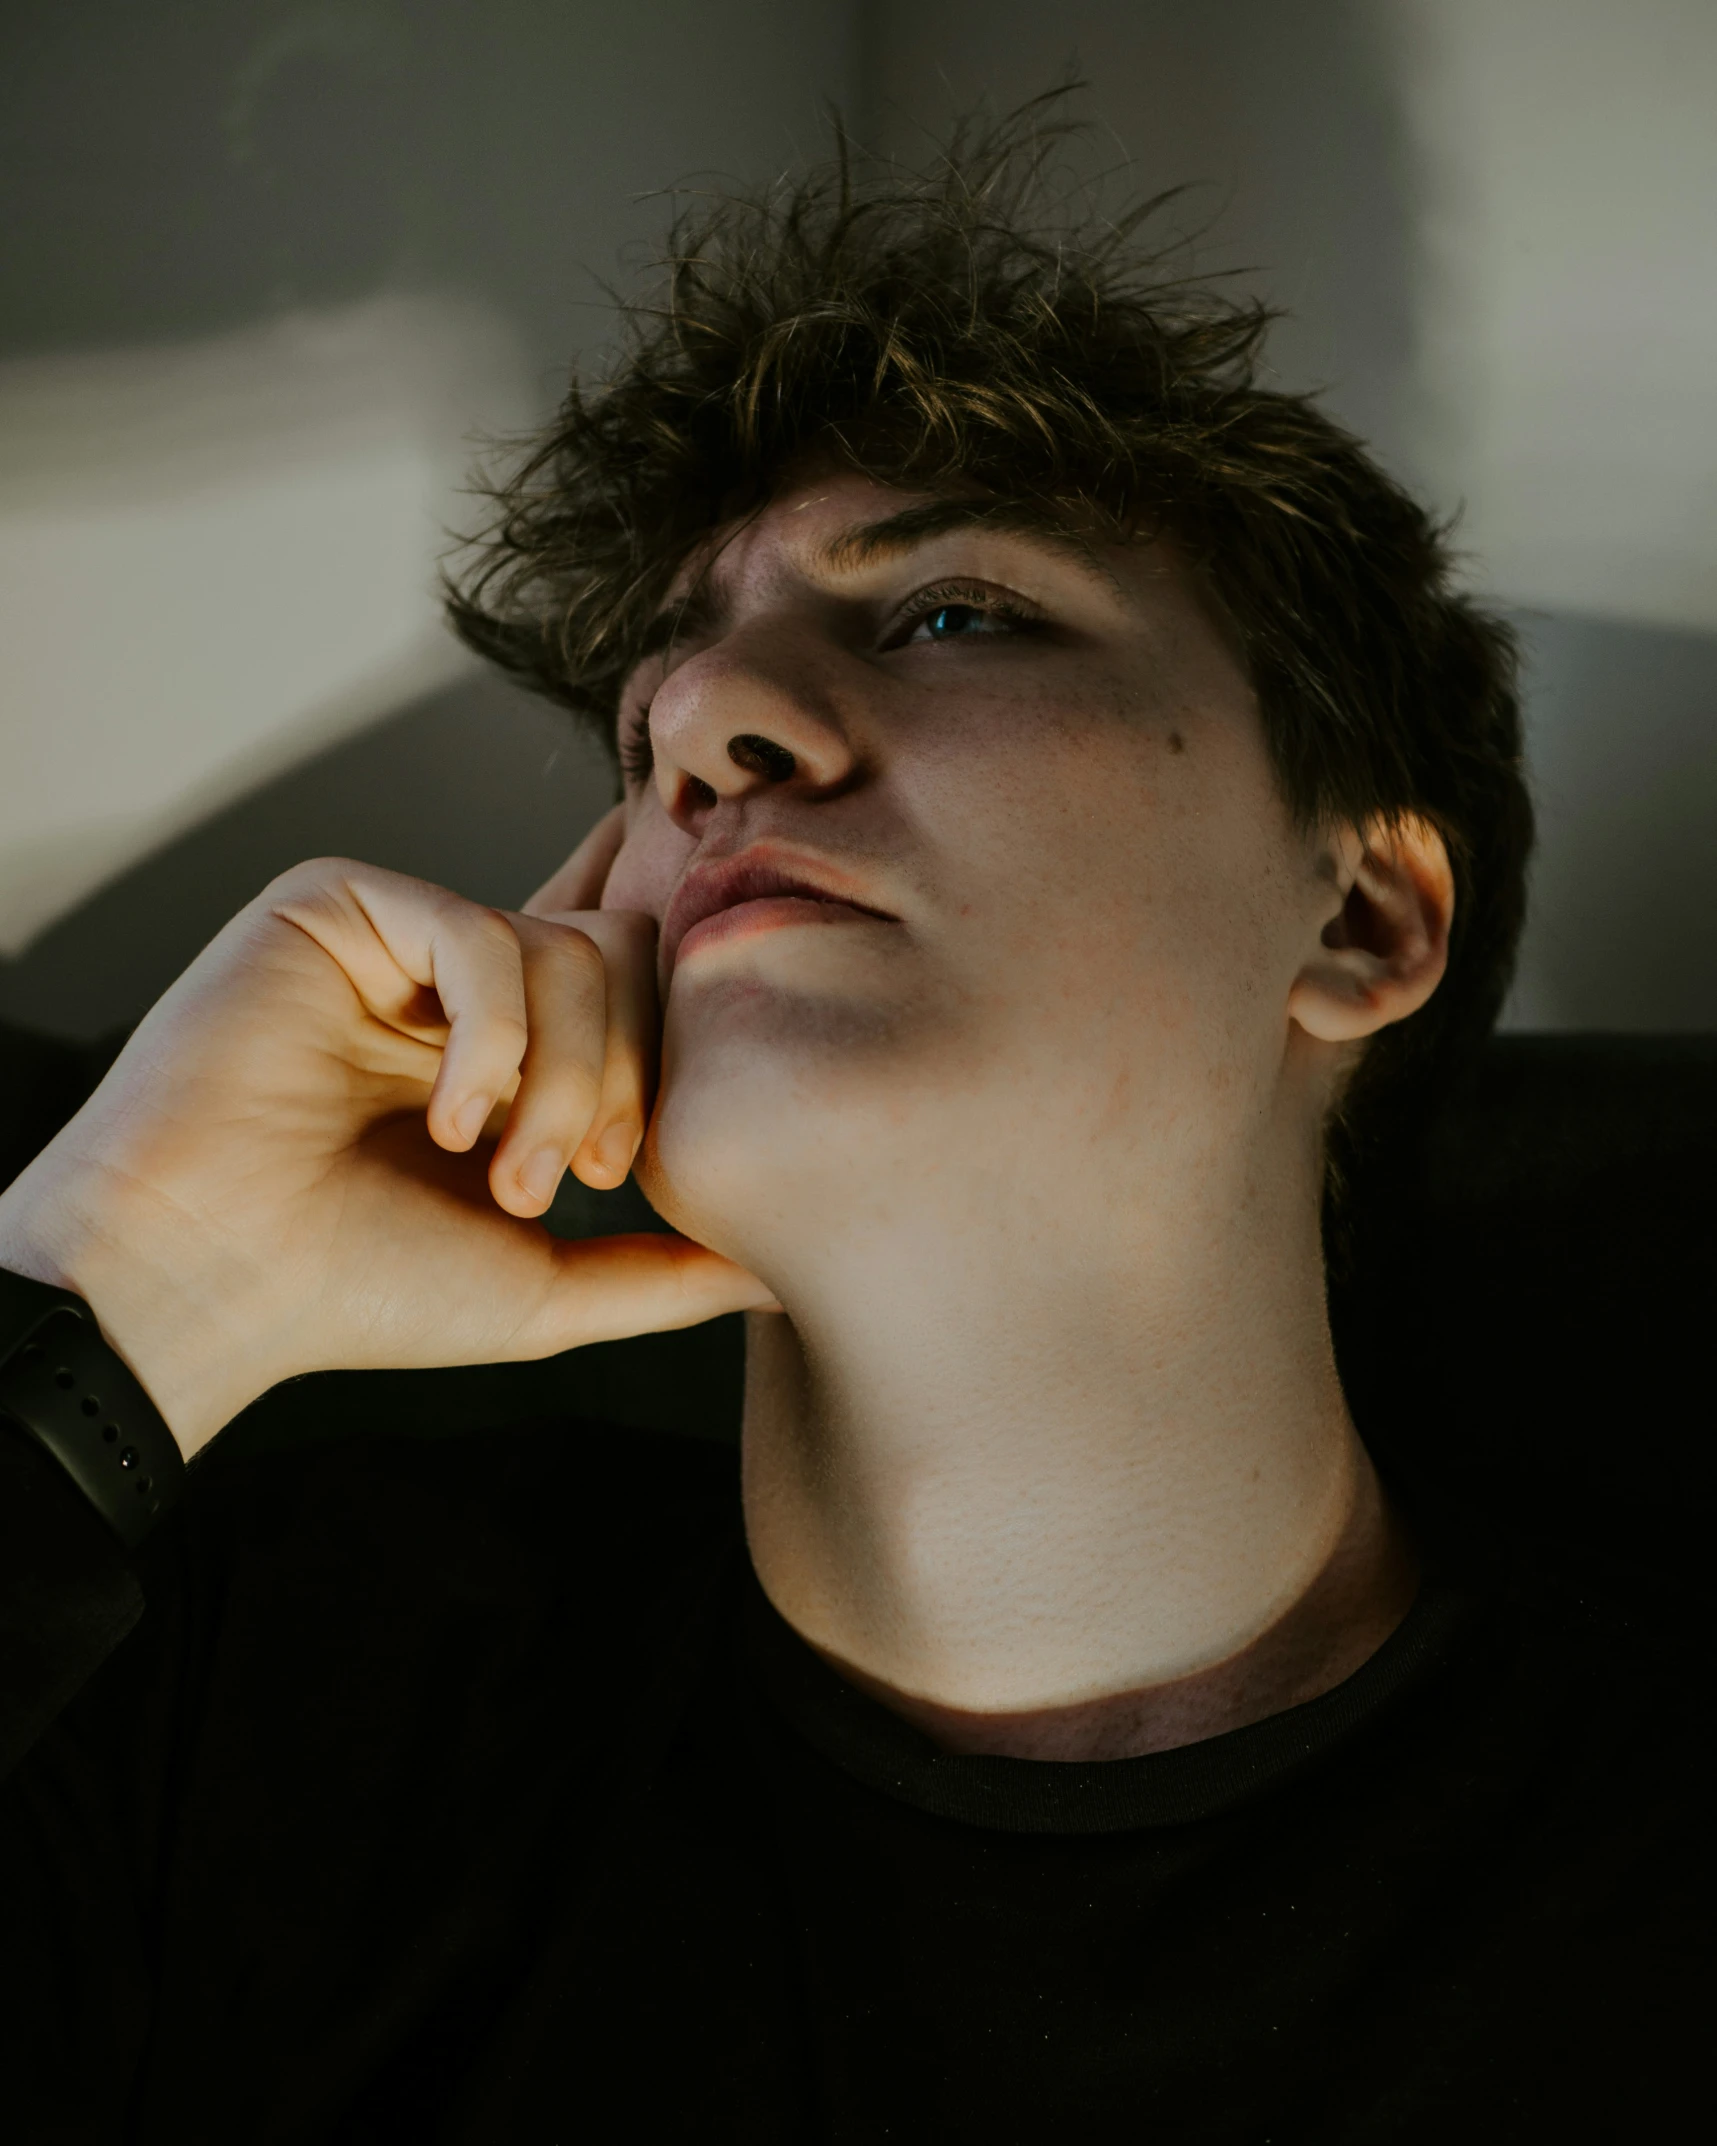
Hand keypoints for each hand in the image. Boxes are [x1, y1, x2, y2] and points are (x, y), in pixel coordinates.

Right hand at [0, 809, 774, 1459]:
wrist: (215, 1276)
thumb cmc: (363, 1289)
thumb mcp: (550, 1289)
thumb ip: (667, 1270)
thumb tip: (787, 1273)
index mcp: (521, 1053)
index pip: (640, 980)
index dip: (676, 1026)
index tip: (634, 1151)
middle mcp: (473, 987)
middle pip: (632, 959)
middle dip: (622, 1080)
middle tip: (565, 1179)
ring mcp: (412, 939)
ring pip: (573, 947)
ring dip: (559, 1077)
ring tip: (497, 1170)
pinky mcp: (347, 902)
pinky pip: (484, 929)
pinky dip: (493, 1038)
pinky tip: (444, 1118)